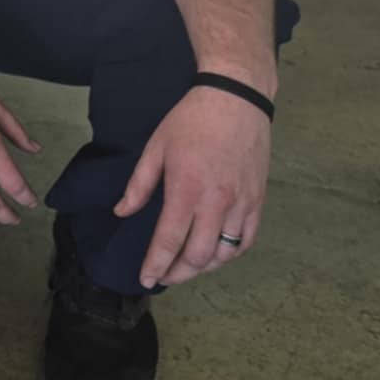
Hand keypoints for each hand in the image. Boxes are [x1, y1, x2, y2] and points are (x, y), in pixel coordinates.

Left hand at [118, 86, 271, 287]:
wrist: (236, 99)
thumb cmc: (191, 121)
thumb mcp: (156, 147)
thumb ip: (139, 185)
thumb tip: (122, 211)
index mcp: (187, 190)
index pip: (169, 240)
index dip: (156, 265)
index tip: (146, 280)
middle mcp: (217, 203)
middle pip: (198, 256)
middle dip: (178, 273)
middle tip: (163, 276)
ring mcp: (242, 204)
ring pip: (224, 253)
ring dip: (204, 267)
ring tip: (186, 268)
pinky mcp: (258, 201)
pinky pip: (246, 240)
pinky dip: (230, 254)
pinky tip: (215, 254)